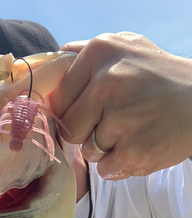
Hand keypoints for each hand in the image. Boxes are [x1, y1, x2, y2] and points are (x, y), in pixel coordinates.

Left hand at [50, 32, 191, 178]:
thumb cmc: (160, 77)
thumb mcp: (126, 47)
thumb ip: (88, 53)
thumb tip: (58, 57)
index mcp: (100, 53)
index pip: (59, 99)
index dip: (72, 110)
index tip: (90, 110)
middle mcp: (107, 83)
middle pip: (70, 128)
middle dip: (88, 131)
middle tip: (116, 121)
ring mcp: (120, 119)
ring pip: (88, 151)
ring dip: (106, 149)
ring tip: (133, 131)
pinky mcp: (132, 151)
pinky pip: (105, 169)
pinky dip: (120, 164)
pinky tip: (139, 145)